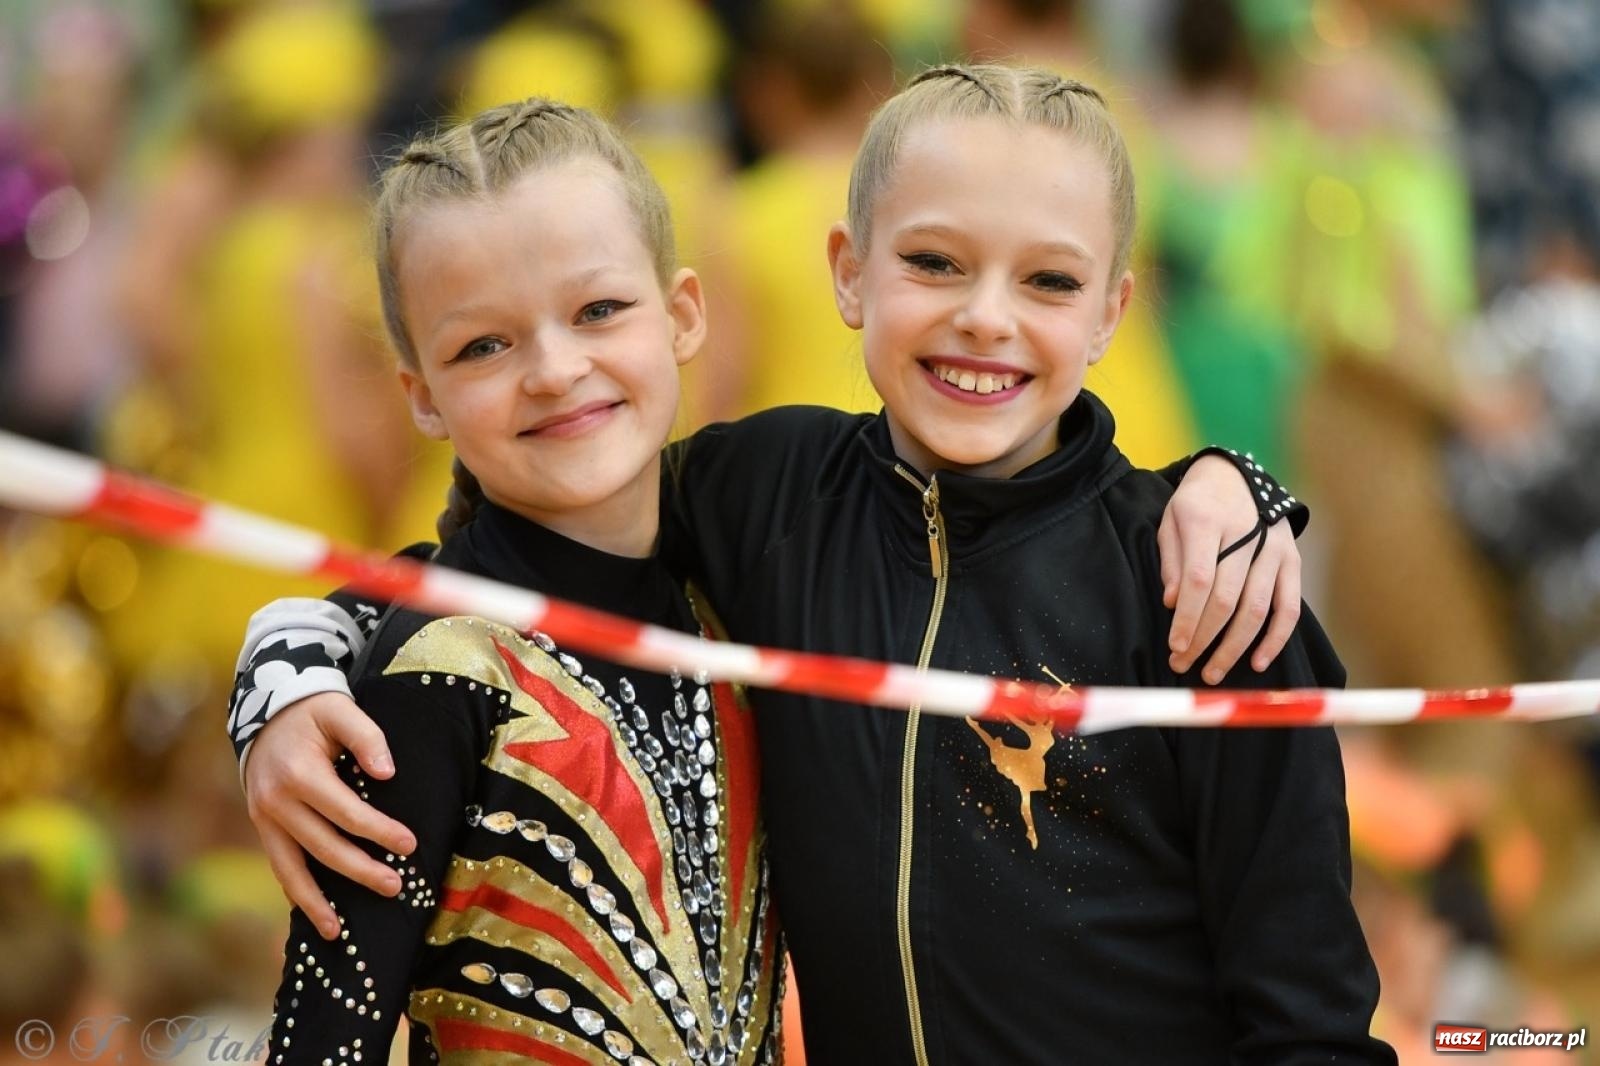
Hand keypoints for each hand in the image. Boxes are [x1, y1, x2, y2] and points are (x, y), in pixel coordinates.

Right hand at [243, 692, 415, 938]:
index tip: (410, 845)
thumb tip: (387, 773)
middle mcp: (275, 801)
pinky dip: (296, 892)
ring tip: (338, 932)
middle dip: (359, 870)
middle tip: (395, 887)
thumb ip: (367, 737)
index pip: (345, 812)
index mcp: (298, 773)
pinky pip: (279, 865)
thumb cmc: (314, 712)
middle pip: (322, 846)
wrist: (266, 711)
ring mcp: (263, 818)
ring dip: (315, 902)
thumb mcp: (341, 710)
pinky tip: (315, 915)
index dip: (378, 831)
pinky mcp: (262, 827)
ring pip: (290, 868)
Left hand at [1158, 455, 1301, 682]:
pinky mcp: (1292, 561)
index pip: (1199, 579)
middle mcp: (1246, 535)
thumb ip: (1171, 561)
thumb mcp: (1171, 521)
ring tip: (1212, 672)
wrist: (1236, 475)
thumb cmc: (1196, 504)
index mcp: (1207, 522)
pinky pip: (1288, 607)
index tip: (1174, 646)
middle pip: (1226, 599)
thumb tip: (1172, 604)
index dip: (1187, 617)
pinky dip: (1275, 639)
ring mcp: (1274, 549)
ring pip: (1257, 608)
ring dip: (1234, 647)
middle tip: (1183, 665)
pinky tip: (1257, 662)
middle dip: (1203, 639)